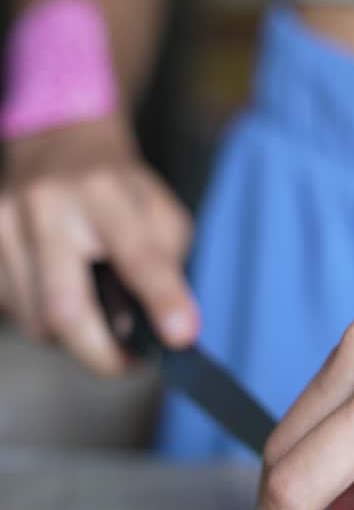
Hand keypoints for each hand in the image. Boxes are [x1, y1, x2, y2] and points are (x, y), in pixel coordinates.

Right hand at [0, 113, 197, 373]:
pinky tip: (59, 289)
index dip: (161, 300)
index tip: (181, 338)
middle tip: (127, 365)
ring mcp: (6, 223)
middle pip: (66, 308)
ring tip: (93, 310)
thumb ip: (166, 267)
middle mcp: (48, 204)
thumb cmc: (117, 190)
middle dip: (101, 354)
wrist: (60, 144)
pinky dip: (43, 318)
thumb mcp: (159, 213)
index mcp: (106, 192)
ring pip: (36, 321)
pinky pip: (13, 310)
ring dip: (71, 335)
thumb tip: (165, 331)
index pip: (138, 255)